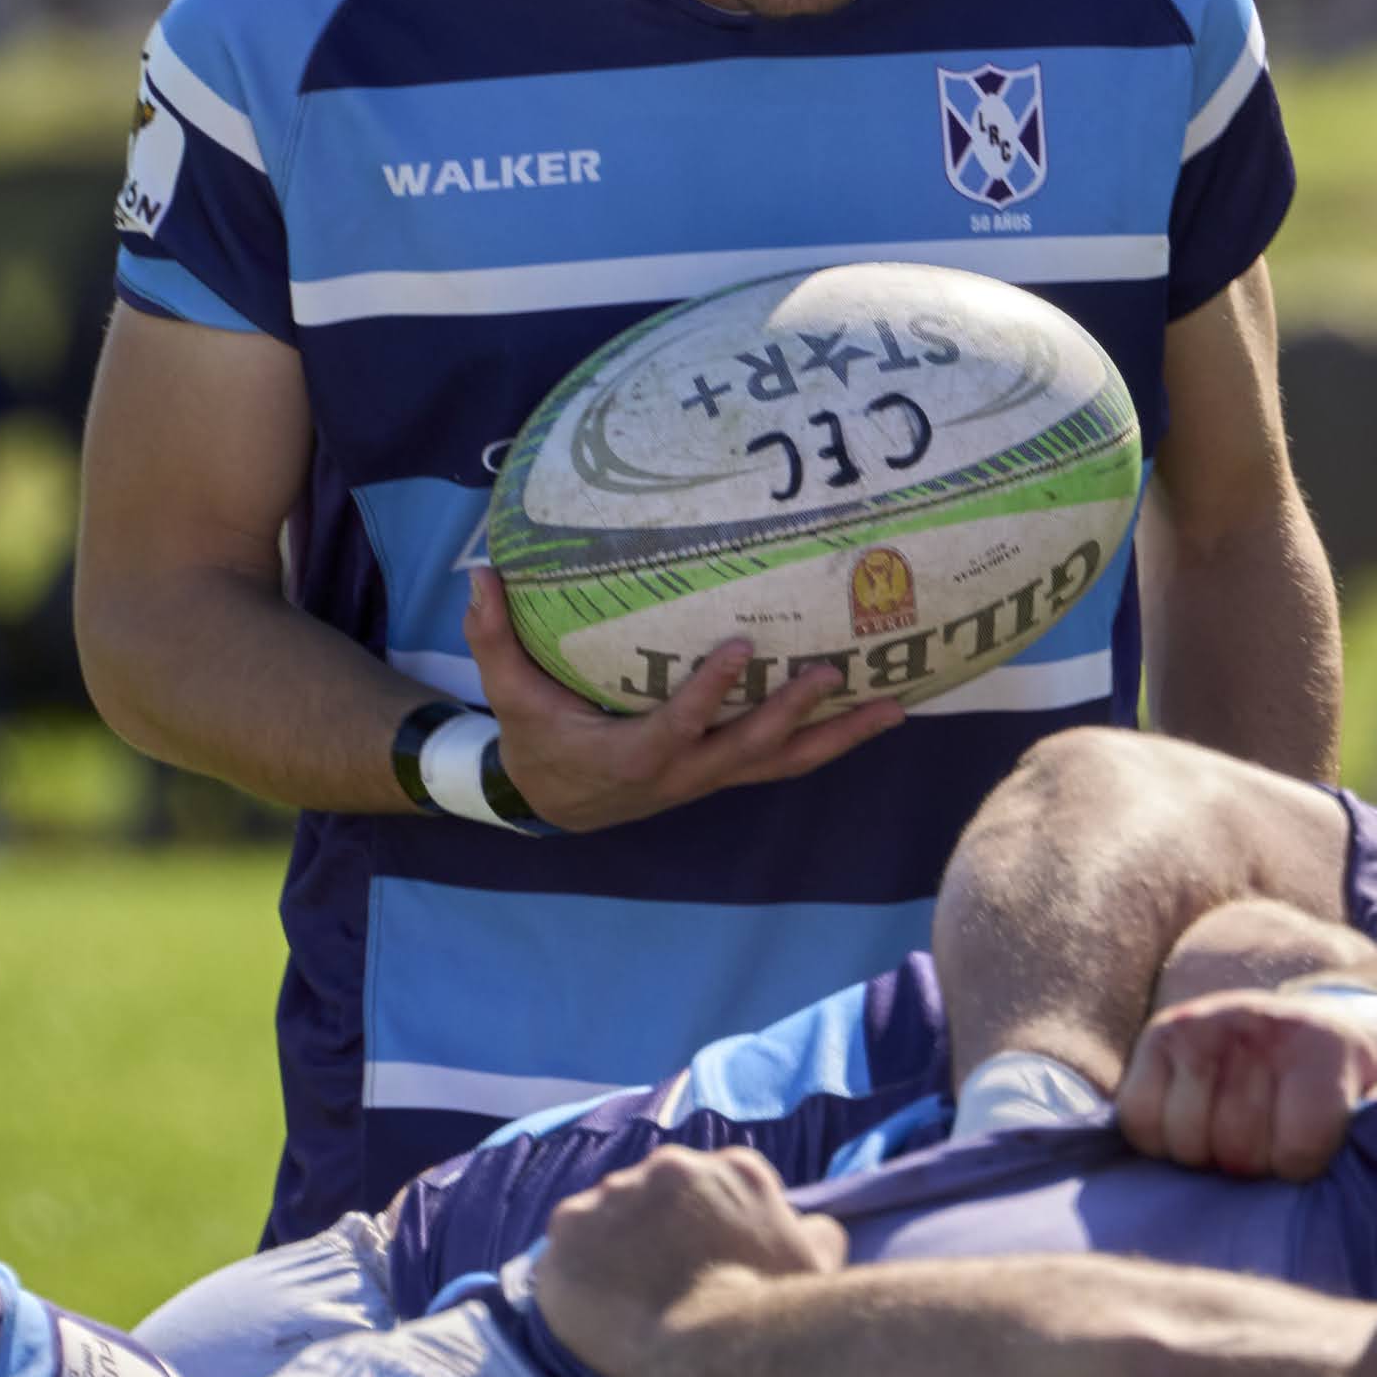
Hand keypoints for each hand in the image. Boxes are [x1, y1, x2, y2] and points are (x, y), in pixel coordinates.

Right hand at [460, 569, 909, 835]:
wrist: (554, 803)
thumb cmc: (535, 739)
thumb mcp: (506, 692)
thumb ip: (493, 636)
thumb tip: (481, 572)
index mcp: (630, 755)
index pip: (676, 727)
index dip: (709, 694)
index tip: (742, 648)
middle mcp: (682, 774)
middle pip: (748, 752)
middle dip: (792, 714)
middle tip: (834, 671)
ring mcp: (710, 778)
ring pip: (783, 764)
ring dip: (838, 737)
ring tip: (895, 706)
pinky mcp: (726, 774)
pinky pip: (786, 762)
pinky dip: (832, 741)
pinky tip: (878, 715)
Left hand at [532, 1145, 844, 1376]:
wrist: (717, 1346)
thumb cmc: (776, 1309)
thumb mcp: (819, 1260)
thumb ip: (814, 1230)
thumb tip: (806, 1225)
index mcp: (732, 1168)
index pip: (716, 1188)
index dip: (709, 1228)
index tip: (707, 1265)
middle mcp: (669, 1166)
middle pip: (654, 1195)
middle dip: (656, 1232)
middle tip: (662, 1286)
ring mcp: (613, 1195)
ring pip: (604, 1218)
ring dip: (611, 1250)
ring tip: (622, 1302)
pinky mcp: (567, 1232)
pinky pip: (561, 1251)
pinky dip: (572, 1277)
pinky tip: (588, 1314)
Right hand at [1116, 989, 1376, 1180]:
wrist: (1320, 1022)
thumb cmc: (1357, 1081)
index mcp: (1320, 1047)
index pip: (1295, 1149)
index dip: (1300, 1169)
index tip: (1311, 1153)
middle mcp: (1257, 1026)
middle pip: (1236, 1150)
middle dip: (1253, 1168)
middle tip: (1269, 1146)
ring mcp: (1202, 1026)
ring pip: (1184, 1140)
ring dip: (1207, 1156)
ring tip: (1232, 1136)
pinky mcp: (1160, 1035)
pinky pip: (1139, 1119)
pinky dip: (1160, 1138)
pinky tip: (1194, 1126)